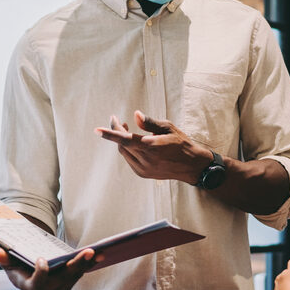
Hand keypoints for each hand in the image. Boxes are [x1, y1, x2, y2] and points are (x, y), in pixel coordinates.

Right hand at [0, 247, 95, 289]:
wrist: (26, 279)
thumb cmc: (16, 268)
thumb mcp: (8, 263)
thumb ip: (4, 259)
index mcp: (30, 287)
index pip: (37, 283)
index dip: (40, 272)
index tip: (42, 260)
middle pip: (63, 279)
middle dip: (76, 264)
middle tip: (88, 251)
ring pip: (74, 277)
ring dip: (86, 264)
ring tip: (98, 252)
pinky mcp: (67, 287)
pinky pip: (78, 275)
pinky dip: (88, 265)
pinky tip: (98, 256)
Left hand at [95, 110, 212, 183]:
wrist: (192, 166)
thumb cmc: (182, 143)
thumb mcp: (169, 128)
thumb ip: (150, 123)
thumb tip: (136, 115)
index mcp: (151, 147)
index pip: (125, 139)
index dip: (110, 134)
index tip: (97, 130)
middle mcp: (146, 160)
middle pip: (122, 145)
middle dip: (116, 132)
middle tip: (117, 120)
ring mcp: (144, 169)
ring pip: (124, 152)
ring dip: (122, 141)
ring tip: (125, 129)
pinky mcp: (143, 174)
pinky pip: (129, 160)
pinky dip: (127, 150)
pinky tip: (133, 143)